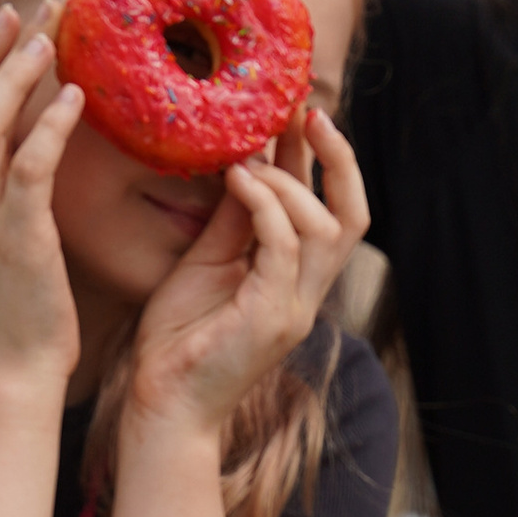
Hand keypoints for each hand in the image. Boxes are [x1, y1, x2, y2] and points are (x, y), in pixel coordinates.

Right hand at [0, 0, 84, 393]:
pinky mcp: (14, 238)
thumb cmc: (8, 319)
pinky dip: (49, 126)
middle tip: (32, 5)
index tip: (6, 20)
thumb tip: (28, 162)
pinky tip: (75, 97)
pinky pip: (29, 167)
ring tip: (52, 34)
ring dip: (18, 72)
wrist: (1, 376)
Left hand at [123, 106, 368, 440]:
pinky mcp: (273, 317)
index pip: (335, 211)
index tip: (303, 112)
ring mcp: (295, 307)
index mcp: (297, 279)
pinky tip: (235, 178)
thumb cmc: (179, 339)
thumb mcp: (207, 260)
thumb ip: (233, 217)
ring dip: (287, 181)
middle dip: (336, 159)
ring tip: (246, 157)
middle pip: (353, 215)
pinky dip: (264, 204)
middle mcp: (307, 293)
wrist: (164, 405)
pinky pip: (283, 245)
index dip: (328, 161)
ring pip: (323, 226)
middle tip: (306, 112)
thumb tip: (244, 160)